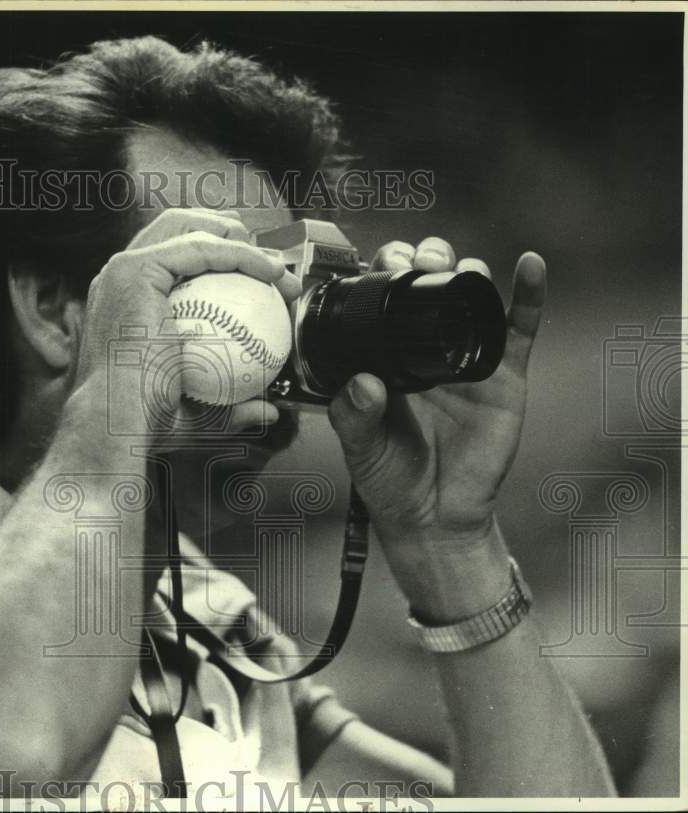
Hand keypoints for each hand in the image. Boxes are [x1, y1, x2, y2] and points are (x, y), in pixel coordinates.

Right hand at [73, 208, 300, 439]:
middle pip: (178, 230)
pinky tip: (271, 272)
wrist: (116, 425)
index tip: (264, 284)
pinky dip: (240, 255)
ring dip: (239, 240)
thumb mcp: (196, 413)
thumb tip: (267, 411)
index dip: (222, 260)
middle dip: (229, 235)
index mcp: (127, 302)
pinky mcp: (135, 270)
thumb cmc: (144, 425)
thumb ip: (230, 407)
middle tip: (270, 266)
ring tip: (274, 264)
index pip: (176, 261)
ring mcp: (123, 270)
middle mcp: (119, 279)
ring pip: (189, 228)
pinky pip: (201, 249)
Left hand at [327, 237, 545, 620]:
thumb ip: (355, 416)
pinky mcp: (505, 375)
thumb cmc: (390, 479)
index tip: (384, 264)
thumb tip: (364, 383)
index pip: (386, 297)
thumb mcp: (362, 447)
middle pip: (431, 284)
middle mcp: (427, 345)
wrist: (437, 516)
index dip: (385, 271)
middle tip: (419, 264)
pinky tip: (530, 265)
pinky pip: (521, 328)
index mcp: (387, 353)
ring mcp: (468, 356)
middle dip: (425, 260)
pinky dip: (529, 293)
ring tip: (455, 269)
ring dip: (466, 271)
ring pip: (473, 296)